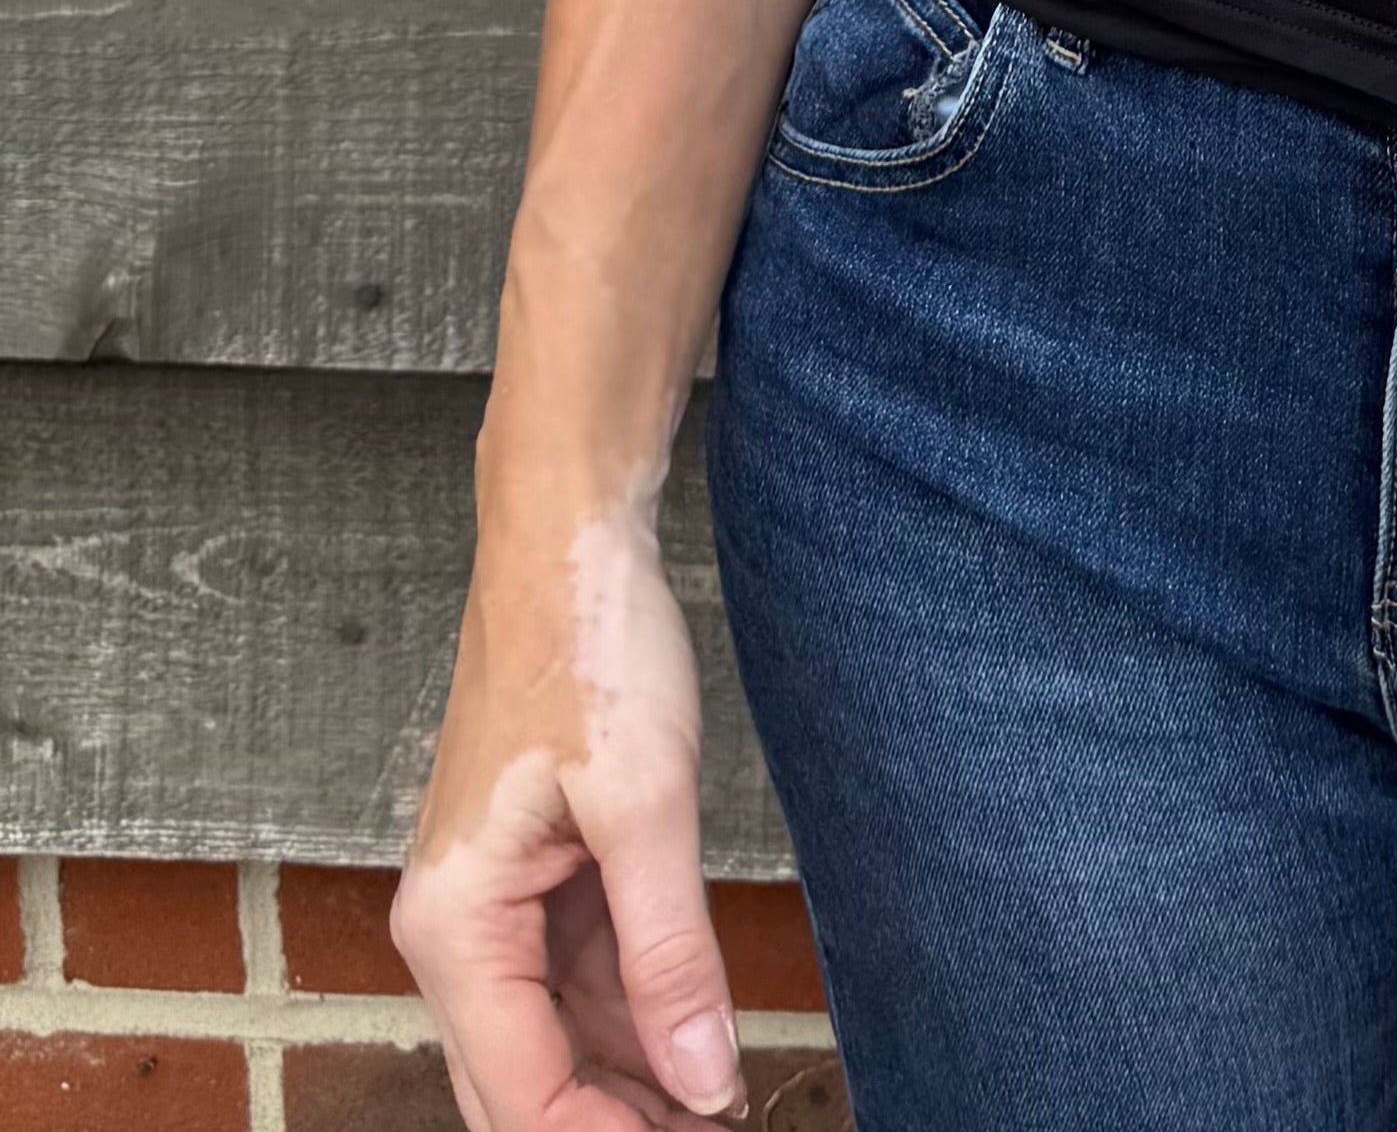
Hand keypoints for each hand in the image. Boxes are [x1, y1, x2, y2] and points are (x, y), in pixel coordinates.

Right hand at [390, 484, 745, 1131]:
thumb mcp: (646, 804)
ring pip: (555, 1036)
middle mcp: (455, 930)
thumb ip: (671, 955)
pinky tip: (695, 1034)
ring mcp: (490, 903)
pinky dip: (634, 1010)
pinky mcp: (530, 873)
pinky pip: (575, 974)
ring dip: (631, 1077)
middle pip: (523, 1085)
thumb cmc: (589, 645)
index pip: (523, 1098)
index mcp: (456, 927)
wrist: (567, 541)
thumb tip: (701, 1081)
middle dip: (615, 1123)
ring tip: (721, 1101)